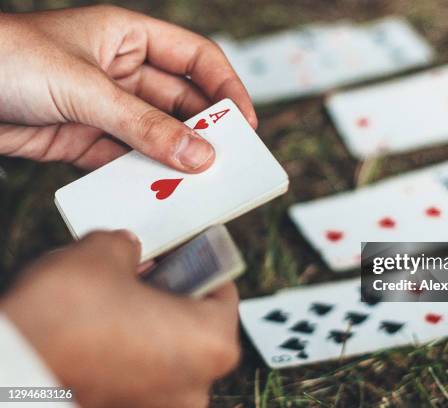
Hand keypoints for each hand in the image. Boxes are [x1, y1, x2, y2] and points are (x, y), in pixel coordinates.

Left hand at [0, 5, 255, 170]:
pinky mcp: (85, 140)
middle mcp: (121, 72)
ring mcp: (105, 108)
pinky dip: (142, 176)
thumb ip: (143, 124)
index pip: (195, 59)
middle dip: (205, 130)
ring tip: (199, 184)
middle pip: (180, 102)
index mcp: (127, 37)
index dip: (225, 87)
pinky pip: (126, 160)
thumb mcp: (85, 88)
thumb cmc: (5, 58)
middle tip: (229, 161)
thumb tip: (198, 154)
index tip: (245, 121)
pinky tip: (158, 190)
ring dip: (175, 158)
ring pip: (156, 135)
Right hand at [0, 230, 239, 407]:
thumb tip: (127, 248)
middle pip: (196, 323)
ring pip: (169, 350)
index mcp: (211, 343)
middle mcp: (195, 385)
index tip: (183, 252)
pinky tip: (103, 327)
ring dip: (149, 322)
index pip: (223, 290)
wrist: (9, 371)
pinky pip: (143, 372)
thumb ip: (128, 246)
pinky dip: (131, 350)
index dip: (199, 263)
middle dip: (171, 293)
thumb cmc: (64, 319)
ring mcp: (161, 406)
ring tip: (118, 297)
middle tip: (147, 271)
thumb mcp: (102, 255)